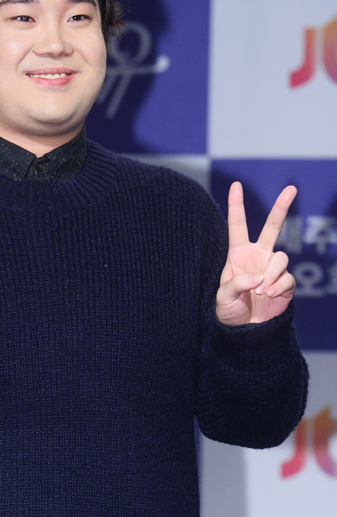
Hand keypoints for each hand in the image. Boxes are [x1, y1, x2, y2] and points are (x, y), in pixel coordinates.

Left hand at [216, 181, 296, 325]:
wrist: (245, 330)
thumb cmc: (229, 311)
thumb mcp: (224, 297)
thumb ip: (237, 283)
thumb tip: (259, 277)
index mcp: (238, 254)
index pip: (237, 226)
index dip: (236, 206)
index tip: (235, 185)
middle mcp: (258, 257)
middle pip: (272, 227)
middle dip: (281, 207)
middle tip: (291, 188)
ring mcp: (272, 269)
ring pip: (281, 257)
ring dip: (271, 273)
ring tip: (260, 290)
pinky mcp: (285, 283)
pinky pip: (287, 278)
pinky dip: (278, 286)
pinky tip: (269, 294)